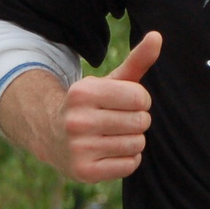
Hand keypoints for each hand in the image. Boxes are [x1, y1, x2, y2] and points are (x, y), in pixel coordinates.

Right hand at [49, 31, 160, 181]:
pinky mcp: (84, 172)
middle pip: (140, 122)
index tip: (125, 102)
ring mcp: (79, 148)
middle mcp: (77, 120)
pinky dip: (128, 159)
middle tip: (119, 120)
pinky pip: (130, 165)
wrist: (51, 134)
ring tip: (114, 135)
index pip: (140, 97)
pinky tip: (111, 151)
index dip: (140, 100)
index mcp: (82, 92)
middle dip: (137, 120)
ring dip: (133, 140)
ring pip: (137, 144)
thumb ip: (137, 60)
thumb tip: (157, 36)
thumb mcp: (110, 80)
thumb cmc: (91, 105)